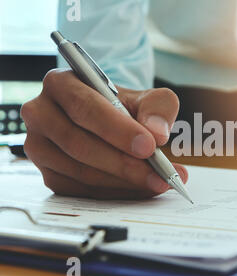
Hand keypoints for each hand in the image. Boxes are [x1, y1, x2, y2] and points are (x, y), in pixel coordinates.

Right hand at [21, 68, 187, 198]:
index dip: (117, 129)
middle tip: (158, 173)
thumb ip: (158, 109)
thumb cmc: (126, 107)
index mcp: (61, 83)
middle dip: (123, 162)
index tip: (148, 146)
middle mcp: (41, 114)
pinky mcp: (49, 174)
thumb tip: (157, 133)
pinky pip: (81, 190)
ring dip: (122, 181)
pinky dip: (115, 192)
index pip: (85, 107)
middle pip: (78, 143)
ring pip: (80, 171)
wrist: (113, 123)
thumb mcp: (148, 98)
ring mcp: (39, 147)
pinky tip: (140, 188)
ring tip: (158, 182)